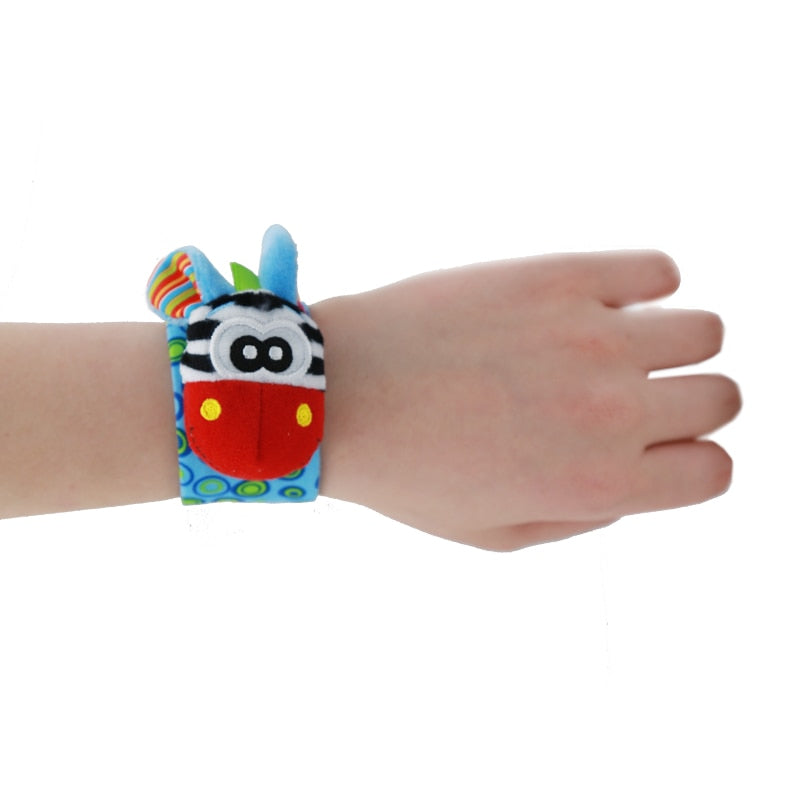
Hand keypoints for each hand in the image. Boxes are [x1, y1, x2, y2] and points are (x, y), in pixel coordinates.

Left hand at [313, 250, 740, 550]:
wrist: (339, 392)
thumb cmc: (408, 471)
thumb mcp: (494, 534)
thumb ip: (583, 517)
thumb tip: (635, 479)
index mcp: (598, 484)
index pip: (714, 471)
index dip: (692, 462)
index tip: (656, 447)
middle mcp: (609, 410)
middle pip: (722, 397)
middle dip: (690, 404)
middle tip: (633, 396)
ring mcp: (589, 335)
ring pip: (705, 330)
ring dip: (676, 343)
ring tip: (620, 346)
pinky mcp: (558, 276)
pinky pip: (656, 268)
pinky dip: (647, 284)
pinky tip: (602, 301)